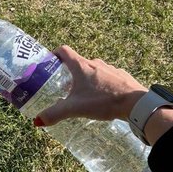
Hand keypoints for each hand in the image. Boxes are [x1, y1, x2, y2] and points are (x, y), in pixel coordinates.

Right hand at [32, 46, 146, 126]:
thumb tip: (37, 120)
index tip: (49, 63)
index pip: (64, 51)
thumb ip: (55, 114)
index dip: (54, 54)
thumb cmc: (103, 101)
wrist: (135, 102)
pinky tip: (101, 99)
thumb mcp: (75, 108)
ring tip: (82, 96)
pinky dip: (100, 85)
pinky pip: (106, 78)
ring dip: (86, 80)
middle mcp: (95, 63)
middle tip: (63, 87)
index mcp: (82, 66)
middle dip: (69, 73)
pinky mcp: (120, 76)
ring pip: (93, 71)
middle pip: (78, 63)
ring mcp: (109, 68)